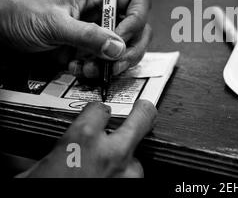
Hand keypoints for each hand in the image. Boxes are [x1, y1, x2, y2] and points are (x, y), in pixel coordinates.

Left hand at [0, 0, 151, 77]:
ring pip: (125, 50)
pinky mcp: (89, 51)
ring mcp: (98, 34)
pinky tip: (77, 68)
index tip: (121, 37)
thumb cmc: (22, 12)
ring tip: (90, 68)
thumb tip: (118, 47)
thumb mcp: (55, 22)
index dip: (136, 20)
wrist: (0, 29)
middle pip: (139, 30)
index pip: (137, 3)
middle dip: (130, 50)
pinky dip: (96, 71)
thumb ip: (88, 35)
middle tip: (115, 63)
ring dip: (112, 64)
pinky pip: (106, 64)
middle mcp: (103, 15)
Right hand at [17, 100, 156, 177]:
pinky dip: (124, 180)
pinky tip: (109, 183)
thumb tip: (42, 154)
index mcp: (83, 139)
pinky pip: (134, 179)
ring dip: (125, 161)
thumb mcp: (35, 173)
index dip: (97, 112)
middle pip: (142, 117)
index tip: (97, 115)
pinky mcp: (135, 191)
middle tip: (142, 109)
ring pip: (136, 156)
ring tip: (108, 170)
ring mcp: (129, 175)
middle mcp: (112, 153)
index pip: (100, 108)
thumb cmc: (46, 192)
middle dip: (142, 112)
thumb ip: (51, 155)